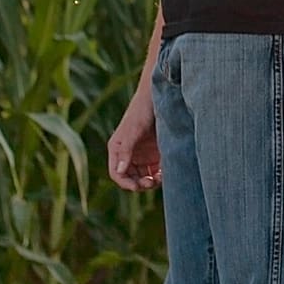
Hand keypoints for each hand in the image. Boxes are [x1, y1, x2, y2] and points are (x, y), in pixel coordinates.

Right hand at [107, 77, 160, 191]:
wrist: (160, 97)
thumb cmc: (142, 111)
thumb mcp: (133, 131)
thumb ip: (126, 150)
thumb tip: (119, 172)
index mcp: (118, 150)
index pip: (117, 174)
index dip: (125, 183)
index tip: (137, 187)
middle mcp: (129, 154)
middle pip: (131, 178)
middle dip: (140, 184)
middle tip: (152, 182)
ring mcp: (143, 154)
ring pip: (144, 177)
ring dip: (151, 181)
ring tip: (161, 177)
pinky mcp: (156, 153)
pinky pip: (157, 170)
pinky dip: (161, 175)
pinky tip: (167, 172)